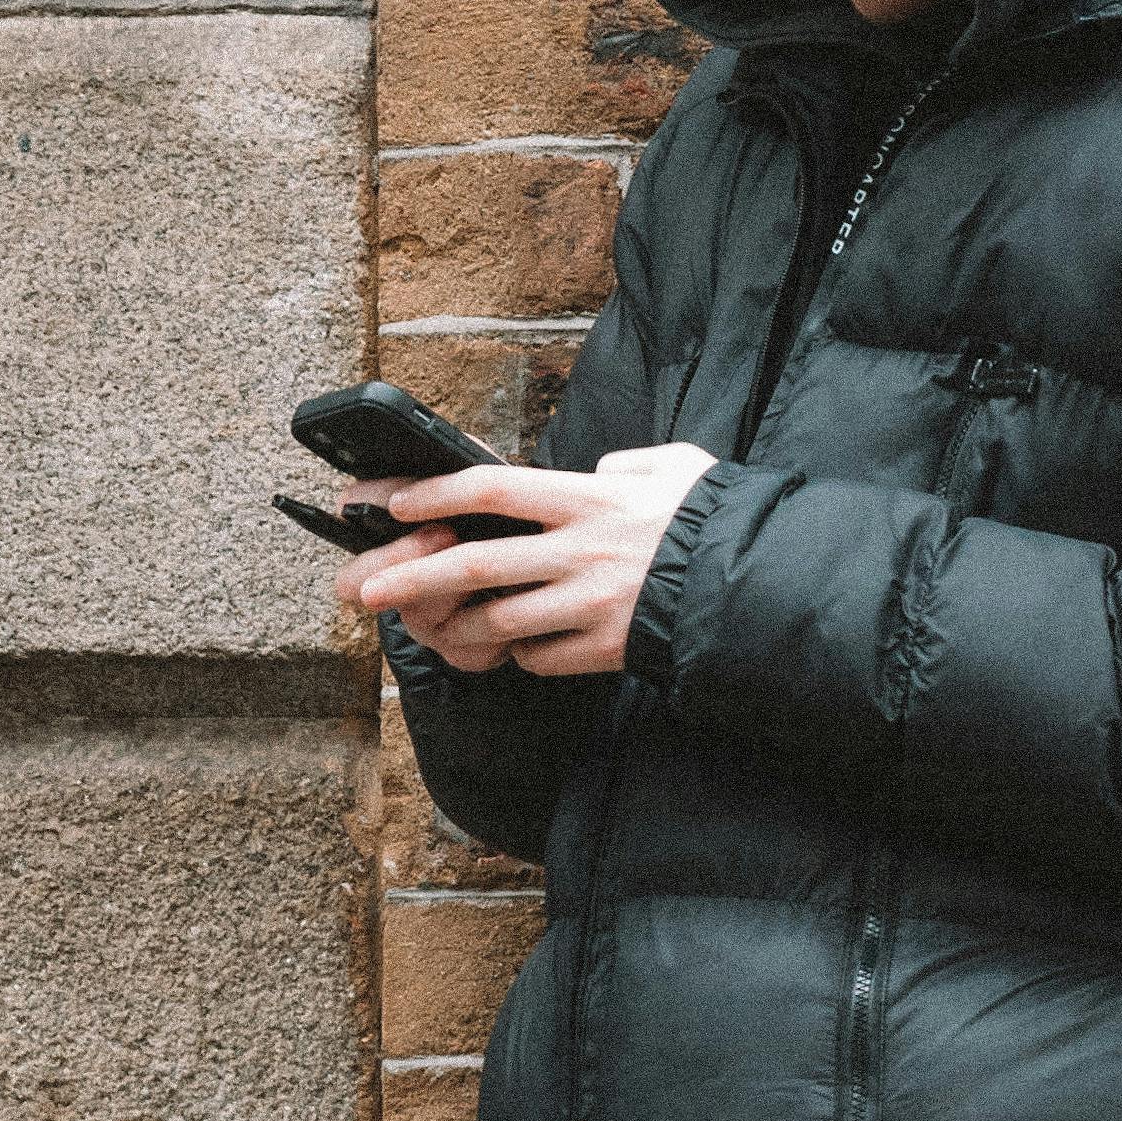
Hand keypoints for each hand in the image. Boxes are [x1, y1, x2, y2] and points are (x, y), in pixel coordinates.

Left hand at [349, 443, 715, 675]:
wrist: (755, 586)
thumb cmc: (710, 521)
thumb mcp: (672, 466)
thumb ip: (624, 463)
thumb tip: (599, 469)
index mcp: (588, 498)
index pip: (492, 488)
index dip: (435, 494)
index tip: (394, 502)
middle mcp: (579, 550)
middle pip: (474, 565)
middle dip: (410, 578)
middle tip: (366, 590)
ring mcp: (588, 603)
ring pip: (498, 621)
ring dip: (462, 626)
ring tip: (440, 626)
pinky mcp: (602, 647)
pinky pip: (539, 657)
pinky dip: (522, 653)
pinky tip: (522, 646)